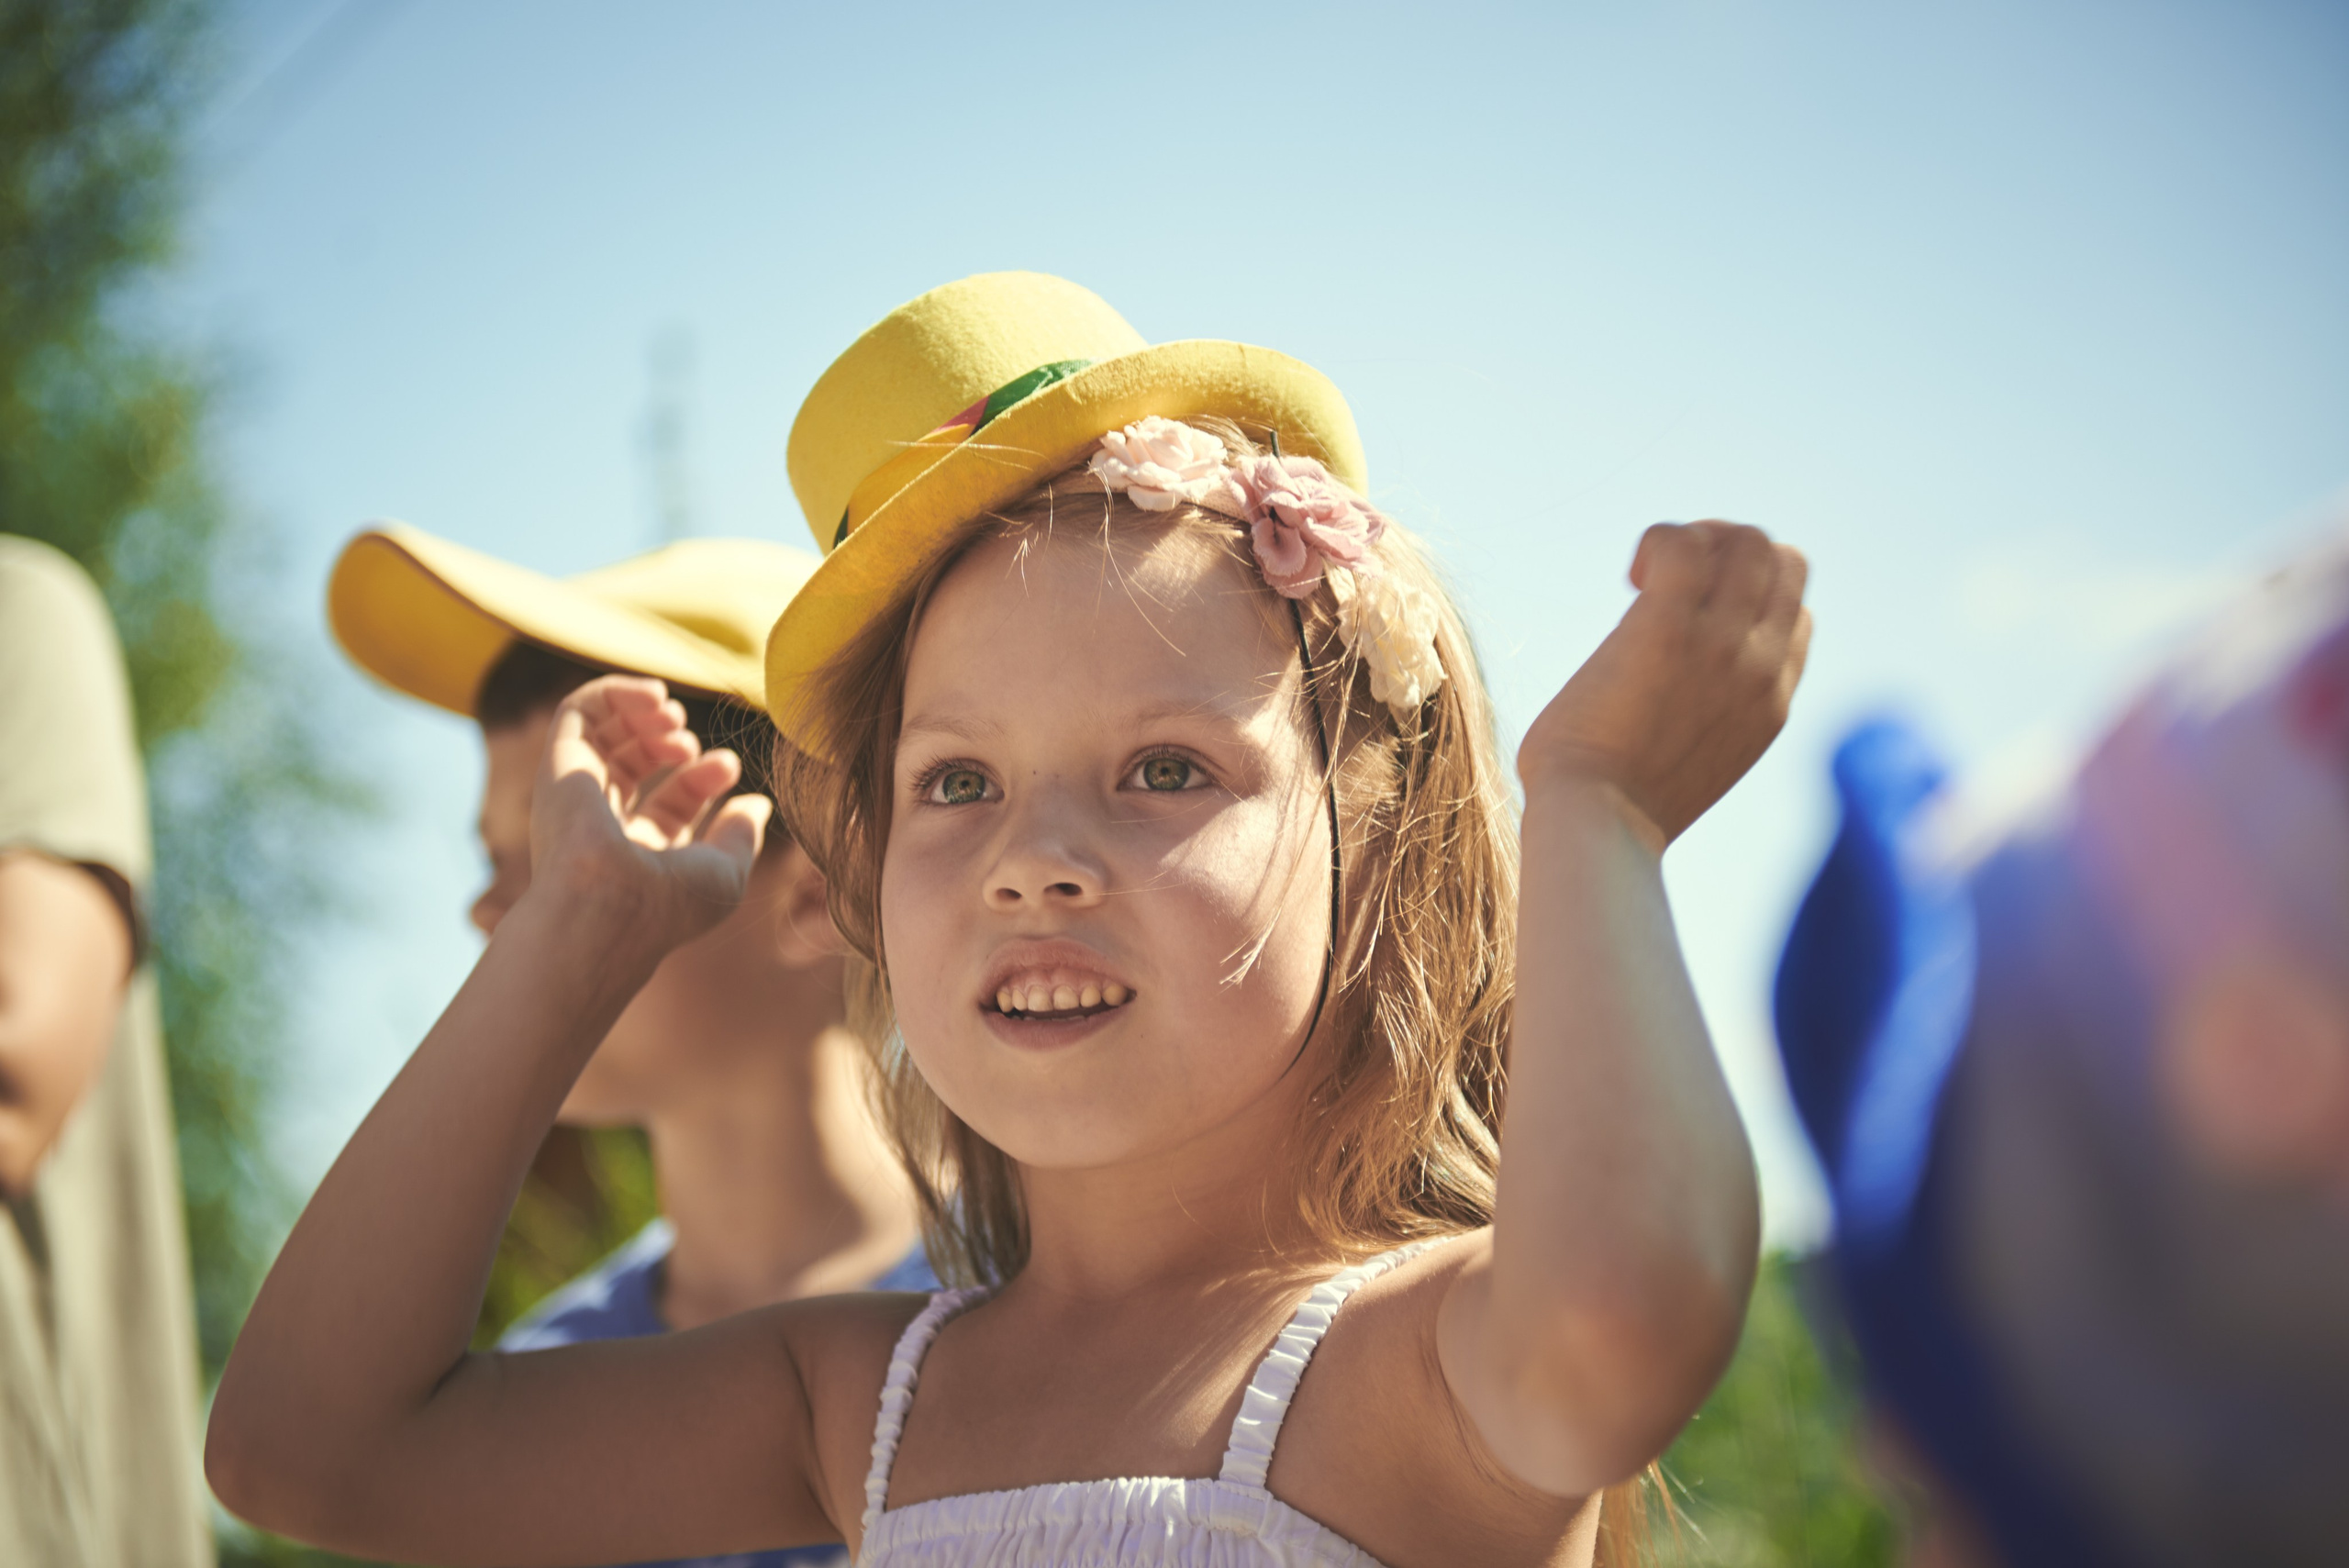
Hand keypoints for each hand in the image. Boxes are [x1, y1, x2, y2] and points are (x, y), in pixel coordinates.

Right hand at [523, 675, 771, 952]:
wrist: (609, 904)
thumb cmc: (668, 902)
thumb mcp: (723, 874)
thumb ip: (741, 837)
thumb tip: (756, 805)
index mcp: (638, 853)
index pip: (671, 802)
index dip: (703, 776)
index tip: (728, 764)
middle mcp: (602, 822)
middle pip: (637, 764)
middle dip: (672, 740)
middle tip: (691, 742)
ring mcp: (578, 791)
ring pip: (606, 734)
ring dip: (646, 713)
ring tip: (673, 714)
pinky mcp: (559, 761)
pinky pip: (579, 711)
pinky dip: (618, 692)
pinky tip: (655, 697)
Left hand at [1520, 521, 1809, 847]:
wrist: (1598, 825)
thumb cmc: (1613, 808)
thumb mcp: (1692, 764)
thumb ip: (1705, 720)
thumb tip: (1664, 694)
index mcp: (1770, 703)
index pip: (1797, 617)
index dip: (1747, 599)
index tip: (1689, 621)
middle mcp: (1762, 667)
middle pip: (1786, 562)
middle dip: (1730, 551)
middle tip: (1668, 584)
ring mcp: (1724, 644)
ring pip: (1748, 541)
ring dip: (1696, 539)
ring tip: (1648, 580)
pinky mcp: (1670, 625)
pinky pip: (1685, 543)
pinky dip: (1660, 541)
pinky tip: (1632, 580)